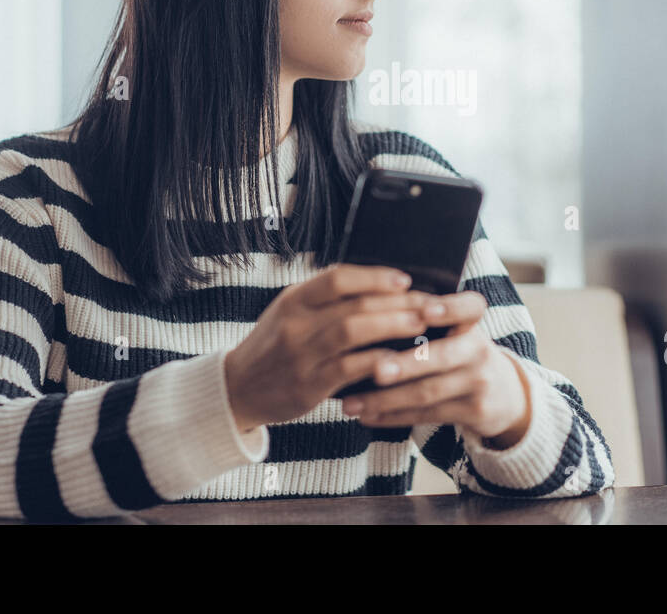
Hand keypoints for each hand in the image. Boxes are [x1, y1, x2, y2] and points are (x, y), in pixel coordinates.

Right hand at [223, 264, 441, 432]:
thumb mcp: (290, 312)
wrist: (237, 389)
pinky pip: (348, 369)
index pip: (337, 278)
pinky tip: (397, 360)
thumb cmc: (274, 347)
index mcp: (293, 299)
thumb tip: (378, 285)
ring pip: (352, 332)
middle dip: (397, 303)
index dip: (374, 277)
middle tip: (429, 304)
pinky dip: (376, 362)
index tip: (405, 280)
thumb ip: (325, 300)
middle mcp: (295, 323)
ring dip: (392, 326)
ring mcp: (300, 354)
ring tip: (420, 325)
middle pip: (353, 304)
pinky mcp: (307, 385)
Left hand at [339, 291, 532, 447]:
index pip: (468, 308)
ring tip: (353, 403)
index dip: (448, 308)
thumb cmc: (460, 350)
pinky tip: (367, 415)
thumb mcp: (456, 329)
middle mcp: (479, 350)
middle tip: (376, 370)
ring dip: (387, 399)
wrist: (504, 392)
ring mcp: (478, 383)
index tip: (423, 309)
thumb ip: (423, 317)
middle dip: (406, 365)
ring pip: (428, 392)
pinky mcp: (474, 411)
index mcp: (471, 322)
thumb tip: (364, 308)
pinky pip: (427, 415)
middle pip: (441, 356)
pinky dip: (393, 417)